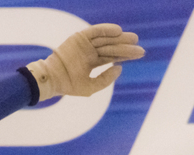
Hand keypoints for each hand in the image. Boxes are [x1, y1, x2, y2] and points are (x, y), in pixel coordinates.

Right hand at [26, 24, 143, 100]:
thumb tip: (120, 68)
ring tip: (134, 39)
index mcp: (92, 62)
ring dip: (119, 38)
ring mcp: (85, 44)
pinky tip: (118, 31)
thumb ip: (105, 79)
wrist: (53, 79)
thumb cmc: (69, 85)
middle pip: (112, 47)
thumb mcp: (91, 86)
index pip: (112, 56)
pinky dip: (106, 30)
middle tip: (140, 48)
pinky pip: (95, 31)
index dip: (126, 55)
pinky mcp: (80, 37)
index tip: (140, 53)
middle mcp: (90, 51)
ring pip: (106, 39)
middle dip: (126, 47)